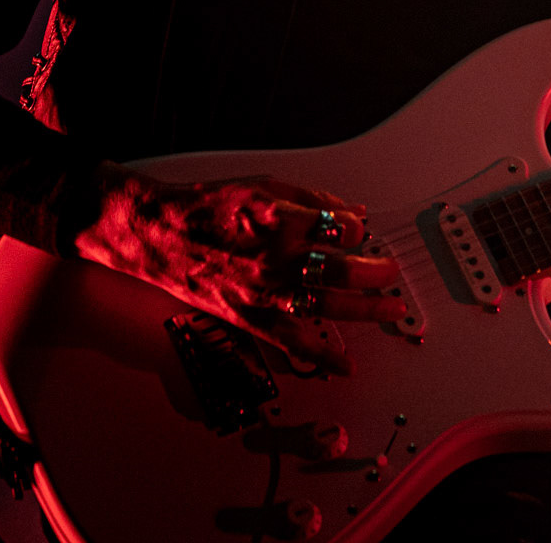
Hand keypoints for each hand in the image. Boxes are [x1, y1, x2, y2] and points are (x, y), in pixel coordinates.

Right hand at [74, 163, 405, 373]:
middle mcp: (272, 257)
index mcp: (278, 218)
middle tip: (392, 271)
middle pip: (338, 270)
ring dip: (364, 310)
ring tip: (392, 309)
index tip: (363, 232)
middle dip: (374, 272)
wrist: (157, 234)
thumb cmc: (209, 207)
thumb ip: (314, 199)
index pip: (337, 227)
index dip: (358, 231)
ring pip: (324, 306)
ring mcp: (261, 291)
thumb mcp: (265, 186)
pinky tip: (346, 364)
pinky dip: (321, 356)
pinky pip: (291, 342)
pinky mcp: (248, 317)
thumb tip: (355, 210)